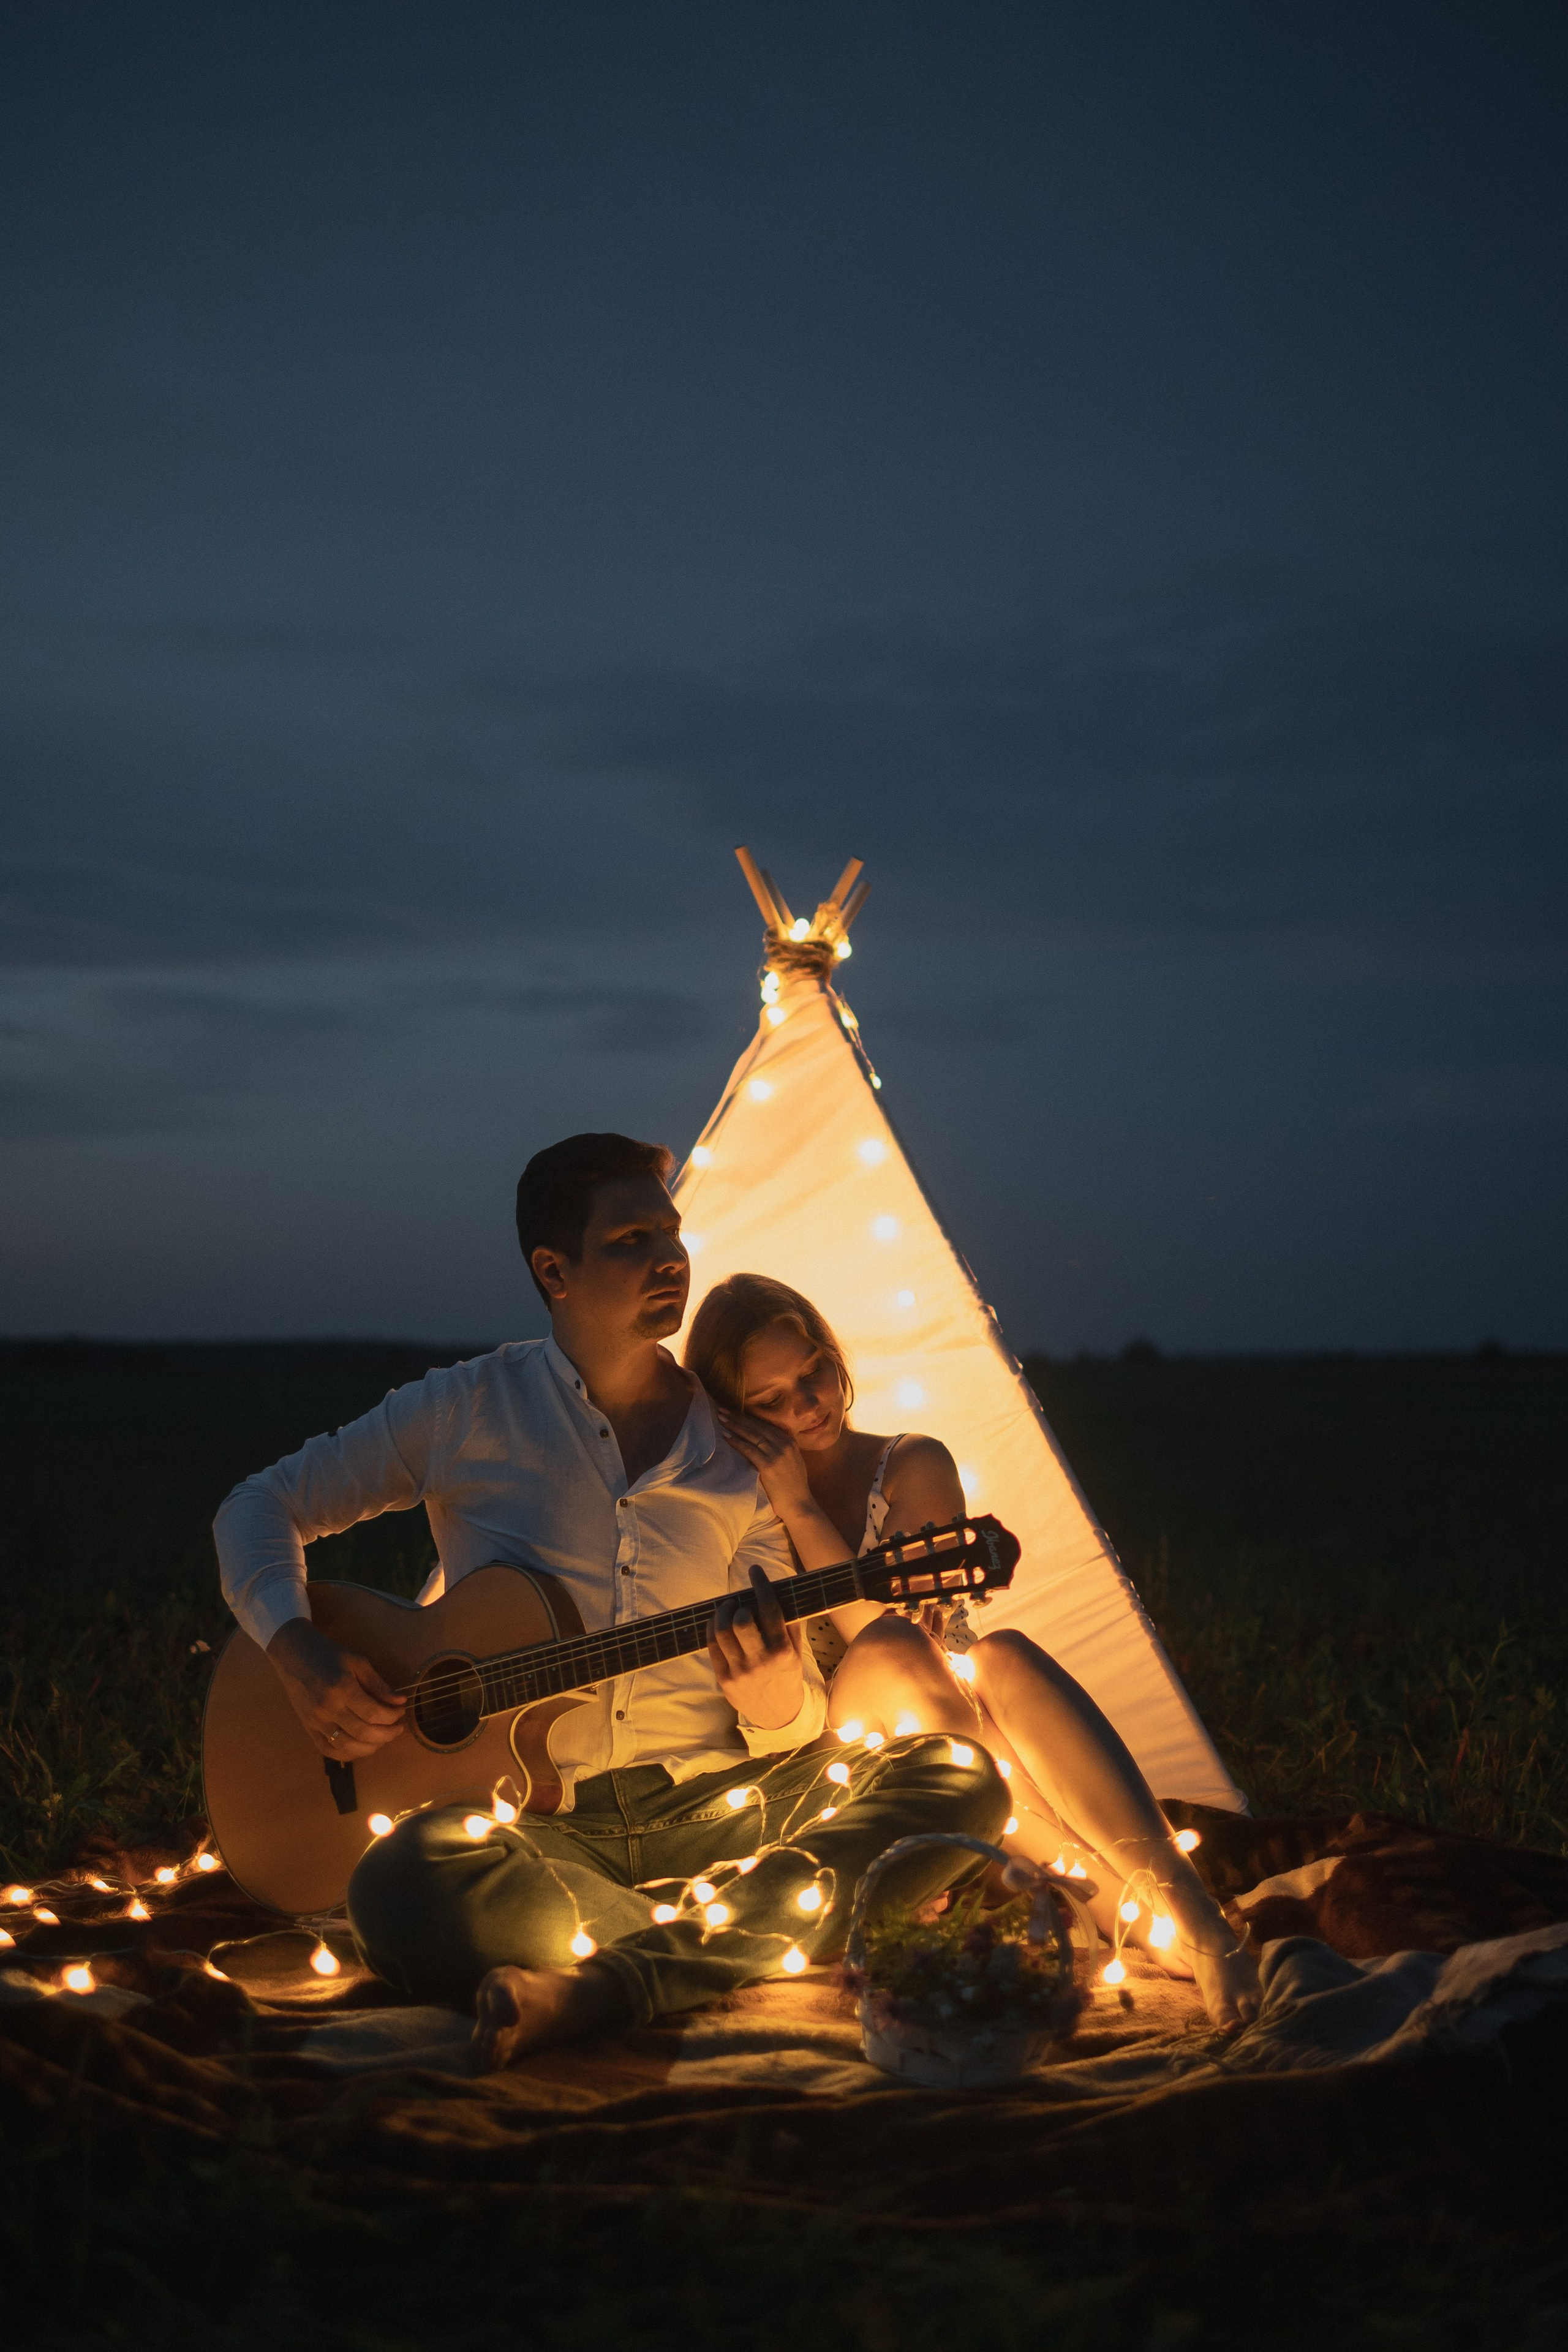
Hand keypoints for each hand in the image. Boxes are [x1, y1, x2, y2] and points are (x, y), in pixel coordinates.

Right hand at [266, 1618, 407, 1758]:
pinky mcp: (308, 1728)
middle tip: (398, 1728)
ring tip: (383, 1738)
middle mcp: (328, 1709)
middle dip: (387, 1734)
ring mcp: (315, 1722)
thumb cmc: (329, 1654)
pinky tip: (362, 1747)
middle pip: (363, 1733)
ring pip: (347, 1747)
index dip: (392, 1717)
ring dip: (371, 1747)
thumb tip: (400, 1701)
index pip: (373, 1714)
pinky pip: (328, 1750)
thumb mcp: (358, 1662)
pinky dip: (348, 1754)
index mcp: (342, 1689)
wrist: (294, 1655)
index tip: (401, 1712)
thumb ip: (379, 1684)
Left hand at [707, 1563, 806, 1730]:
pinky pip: (711, 1646)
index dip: (761, 1584)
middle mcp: (760, 1661)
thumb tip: (786, 1587)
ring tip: (728, 1610)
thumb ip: (791, 1622)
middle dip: (738, 1604)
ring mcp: (740, 1671)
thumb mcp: (798, 1652)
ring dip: (722, 1613)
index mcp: (782, 1650)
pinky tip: (719, 1624)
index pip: (769, 1609)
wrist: (778, 1716)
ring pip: (721, 1631)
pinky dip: (713, 1629)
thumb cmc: (788, 1676)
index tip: (755, 1571)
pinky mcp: (724, 1679)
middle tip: (740, 1603)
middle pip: (741, 1620)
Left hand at [716, 1407, 815, 1519]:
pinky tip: (726, 1436)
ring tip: (721, 1418)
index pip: (766, 1425)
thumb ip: (782, 1449)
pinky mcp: (768, 1465)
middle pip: (757, 1427)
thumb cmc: (794, 1487)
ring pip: (752, 1435)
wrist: (799, 1505)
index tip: (735, 1411)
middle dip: (738, 1417)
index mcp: (790, 1442)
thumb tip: (767, 1441)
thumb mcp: (793, 1462)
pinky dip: (736, 1442)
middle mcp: (784, 1444)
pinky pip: (749, 1450)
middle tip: (722, 1410)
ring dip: (734, 1425)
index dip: (749, 1417)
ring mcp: (777, 1454)